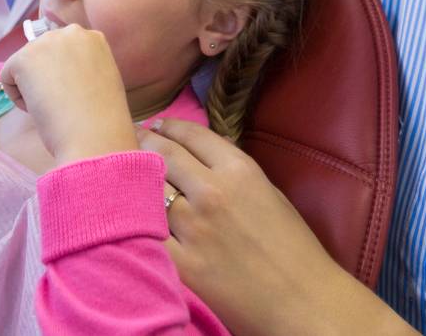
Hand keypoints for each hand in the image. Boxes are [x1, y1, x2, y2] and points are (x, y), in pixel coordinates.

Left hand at [0, 24, 137, 164]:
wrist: (95, 134)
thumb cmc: (101, 118)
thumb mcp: (100, 80)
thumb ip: (83, 67)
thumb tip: (58, 74)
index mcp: (93, 38)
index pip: (62, 51)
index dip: (63, 75)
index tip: (71, 95)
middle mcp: (70, 32)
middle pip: (41, 55)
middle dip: (45, 78)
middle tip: (60, 102)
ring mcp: (47, 42)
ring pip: (24, 66)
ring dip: (32, 87)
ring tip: (53, 107)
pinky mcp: (24, 58)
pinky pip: (7, 77)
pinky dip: (17, 98)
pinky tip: (39, 108)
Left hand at [140, 119, 412, 335]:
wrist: (303, 302)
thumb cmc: (295, 251)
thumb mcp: (271, 195)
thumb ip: (237, 174)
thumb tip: (205, 158)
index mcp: (241, 171)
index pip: (193, 135)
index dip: (169, 126)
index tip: (156, 124)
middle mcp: (214, 191)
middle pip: (164, 154)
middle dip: (143, 142)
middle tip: (131, 138)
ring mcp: (194, 228)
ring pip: (149, 190)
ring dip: (135, 179)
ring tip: (122, 172)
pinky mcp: (183, 264)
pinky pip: (147, 234)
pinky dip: (136, 222)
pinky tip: (128, 216)